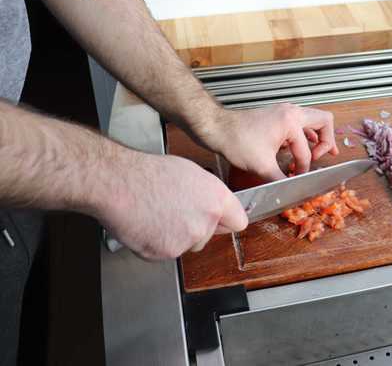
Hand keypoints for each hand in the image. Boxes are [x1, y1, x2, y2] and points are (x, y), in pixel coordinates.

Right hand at [97, 152, 247, 258]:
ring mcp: (186, 240)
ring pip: (187, 245)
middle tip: (175, 212)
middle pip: (209, 235)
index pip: (238, 221)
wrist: (120, 183)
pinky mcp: (166, 252)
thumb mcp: (192, 173)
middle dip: (196, 228)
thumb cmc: (150, 173)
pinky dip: (156, 243)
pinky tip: (148, 224)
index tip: (223, 222)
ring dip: (176, 236)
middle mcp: (206, 222)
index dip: (227, 221)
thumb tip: (212, 204)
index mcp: (216, 200)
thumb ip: (209, 194)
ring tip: (158, 215)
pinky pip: (166, 252)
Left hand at [194, 104, 338, 180]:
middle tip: (326, 156)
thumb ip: (280, 180)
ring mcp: (285, 111)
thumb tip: (291, 191)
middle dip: (327, 141)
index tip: (297, 178)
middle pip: (324, 121)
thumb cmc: (236, 141)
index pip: (306, 150)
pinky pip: (301, 122)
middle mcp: (291, 111)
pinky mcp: (278, 114)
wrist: (217, 128)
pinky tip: (302, 146)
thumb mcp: (261, 166)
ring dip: (318, 136)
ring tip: (320, 152)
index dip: (304, 168)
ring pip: (314, 119)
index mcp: (290, 121)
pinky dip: (305, 134)